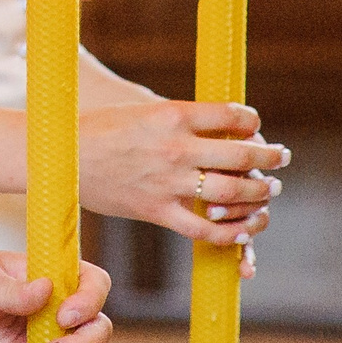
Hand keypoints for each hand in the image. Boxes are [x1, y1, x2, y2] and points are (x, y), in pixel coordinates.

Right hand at [80, 100, 285, 246]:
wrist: (60, 156)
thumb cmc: (101, 128)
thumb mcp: (143, 110)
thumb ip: (180, 118)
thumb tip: (216, 124)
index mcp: (174, 114)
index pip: (233, 116)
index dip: (252, 122)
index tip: (256, 126)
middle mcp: (177, 148)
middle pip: (242, 156)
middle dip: (269, 158)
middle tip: (281, 157)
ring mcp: (169, 183)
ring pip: (232, 192)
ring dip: (259, 193)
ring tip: (270, 189)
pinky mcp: (157, 212)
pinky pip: (205, 229)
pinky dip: (231, 232)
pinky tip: (244, 228)